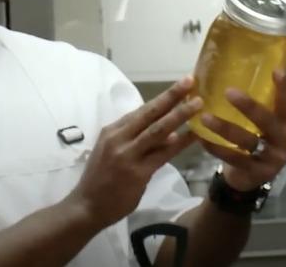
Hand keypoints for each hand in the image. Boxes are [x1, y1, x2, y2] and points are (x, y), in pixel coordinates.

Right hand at [67, 76, 201, 227]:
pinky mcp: (137, 172)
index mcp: (112, 130)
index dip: (162, 97)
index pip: (141, 110)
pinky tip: (193, 136)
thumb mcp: (112, 152)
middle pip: (149, 113)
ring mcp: (127, 154)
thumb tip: (168, 133)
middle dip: (171, 96)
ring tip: (198, 103)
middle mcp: (118, 138)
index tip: (179, 85)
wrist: (87, 205)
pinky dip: (179, 143)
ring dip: (179, 115)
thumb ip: (136, 141)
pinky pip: (163, 154)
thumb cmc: (100, 179)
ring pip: (157, 130)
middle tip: (189, 81)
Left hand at [199, 68, 285, 191]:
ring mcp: (272, 158)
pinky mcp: (257, 172)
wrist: (250, 178)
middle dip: (248, 106)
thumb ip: (253, 106)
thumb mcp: (259, 124)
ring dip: (225, 128)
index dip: (283, 88)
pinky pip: (234, 158)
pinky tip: (202, 139)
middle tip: (228, 92)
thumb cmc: (254, 140)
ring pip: (247, 141)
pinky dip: (216, 148)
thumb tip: (227, 73)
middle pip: (267, 121)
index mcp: (285, 123)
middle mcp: (283, 139)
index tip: (276, 70)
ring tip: (205, 118)